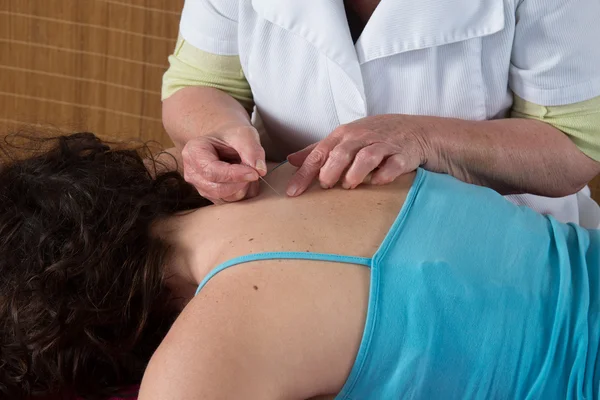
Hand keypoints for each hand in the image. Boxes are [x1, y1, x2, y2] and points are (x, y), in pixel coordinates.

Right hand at [182, 125, 266, 203]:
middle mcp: (192, 172)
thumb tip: (260, 170)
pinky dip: (243, 192)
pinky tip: (245, 178)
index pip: (211, 171)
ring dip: (243, 188)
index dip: (234, 175)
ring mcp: (200, 186)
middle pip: (217, 189)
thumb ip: (252, 150)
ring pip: (225, 198)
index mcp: (193, 152)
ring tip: (249, 170)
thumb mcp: (245, 134)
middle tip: (254, 170)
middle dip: (240, 183)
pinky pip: (230, 202)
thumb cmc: (232, 134)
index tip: (254, 173)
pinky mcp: (211, 196)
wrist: (226, 139)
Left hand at [286, 115, 429, 195]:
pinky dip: (385, 174)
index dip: (305, 173)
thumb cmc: (375, 136)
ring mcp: (384, 145)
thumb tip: (291, 160)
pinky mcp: (404, 155)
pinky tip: (377, 182)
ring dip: (355, 172)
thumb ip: (318, 150)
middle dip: (330, 171)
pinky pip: (394, 165)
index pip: (319, 153)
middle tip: (326, 186)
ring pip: (366, 157)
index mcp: (344, 135)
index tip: (292, 192)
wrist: (418, 130)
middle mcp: (362, 137)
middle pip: (341, 153)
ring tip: (349, 185)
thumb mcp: (345, 139)